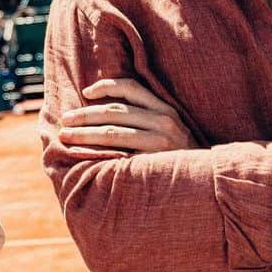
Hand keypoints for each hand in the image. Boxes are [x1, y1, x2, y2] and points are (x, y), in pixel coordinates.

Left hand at [58, 78, 195, 154]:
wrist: (206, 184)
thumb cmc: (181, 157)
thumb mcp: (170, 130)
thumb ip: (147, 118)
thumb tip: (105, 111)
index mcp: (165, 109)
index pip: (131, 87)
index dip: (106, 86)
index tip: (86, 92)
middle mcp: (164, 121)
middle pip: (115, 110)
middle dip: (85, 115)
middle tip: (65, 120)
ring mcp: (160, 142)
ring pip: (113, 132)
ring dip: (85, 134)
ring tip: (65, 137)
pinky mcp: (154, 162)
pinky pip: (120, 155)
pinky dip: (98, 153)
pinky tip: (82, 155)